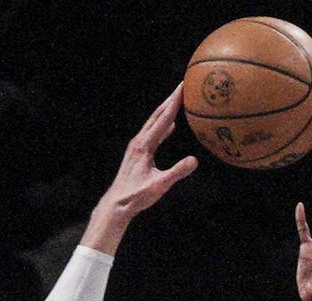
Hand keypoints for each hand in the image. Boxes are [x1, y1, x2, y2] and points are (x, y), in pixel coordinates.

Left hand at [84, 89, 199, 250]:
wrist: (116, 204)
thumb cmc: (136, 196)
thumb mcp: (159, 185)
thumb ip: (177, 172)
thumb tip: (195, 161)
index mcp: (144, 146)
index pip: (162, 119)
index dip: (174, 102)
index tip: (183, 87)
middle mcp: (139, 141)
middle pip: (157, 115)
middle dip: (170, 99)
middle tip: (182, 85)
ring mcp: (137, 146)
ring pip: (154, 123)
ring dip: (166, 110)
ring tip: (177, 99)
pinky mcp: (138, 152)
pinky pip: (153, 133)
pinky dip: (162, 125)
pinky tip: (170, 124)